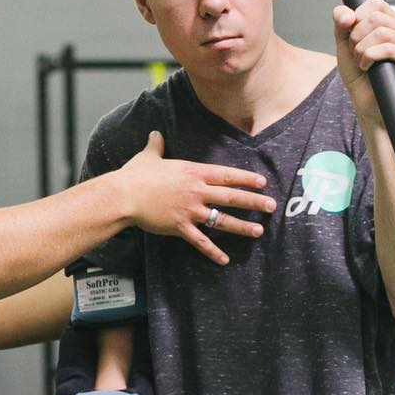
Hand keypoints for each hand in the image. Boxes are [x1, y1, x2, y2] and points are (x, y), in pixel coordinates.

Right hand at [119, 131, 276, 265]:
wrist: (124, 195)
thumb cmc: (135, 175)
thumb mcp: (148, 157)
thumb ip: (156, 146)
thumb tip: (155, 134)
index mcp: (193, 172)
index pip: (226, 174)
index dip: (246, 178)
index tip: (262, 182)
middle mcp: (196, 191)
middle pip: (231, 197)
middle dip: (254, 202)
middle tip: (271, 206)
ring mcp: (190, 211)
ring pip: (222, 220)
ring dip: (242, 226)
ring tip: (258, 231)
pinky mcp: (180, 227)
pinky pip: (201, 242)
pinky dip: (213, 251)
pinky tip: (225, 260)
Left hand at [332, 0, 394, 110]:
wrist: (364, 100)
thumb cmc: (357, 72)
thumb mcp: (344, 42)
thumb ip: (341, 21)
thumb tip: (347, 15)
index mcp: (391, 20)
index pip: (375, 3)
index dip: (357, 18)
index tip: (352, 37)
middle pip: (375, 18)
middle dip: (356, 38)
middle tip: (356, 54)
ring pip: (381, 32)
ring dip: (362, 50)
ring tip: (362, 62)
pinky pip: (388, 48)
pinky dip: (370, 58)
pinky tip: (368, 68)